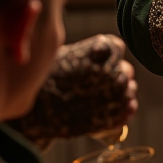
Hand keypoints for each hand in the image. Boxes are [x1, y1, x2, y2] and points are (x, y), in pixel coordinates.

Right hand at [11, 34, 138, 146]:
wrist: (34, 113)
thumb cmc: (42, 80)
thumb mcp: (62, 54)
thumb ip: (86, 52)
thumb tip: (101, 51)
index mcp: (102, 50)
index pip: (117, 48)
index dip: (107, 55)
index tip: (95, 62)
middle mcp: (114, 69)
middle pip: (125, 70)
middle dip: (113, 75)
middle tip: (95, 83)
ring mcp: (117, 93)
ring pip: (129, 88)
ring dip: (119, 91)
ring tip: (98, 97)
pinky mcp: (115, 114)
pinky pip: (129, 107)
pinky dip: (122, 107)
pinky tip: (107, 108)